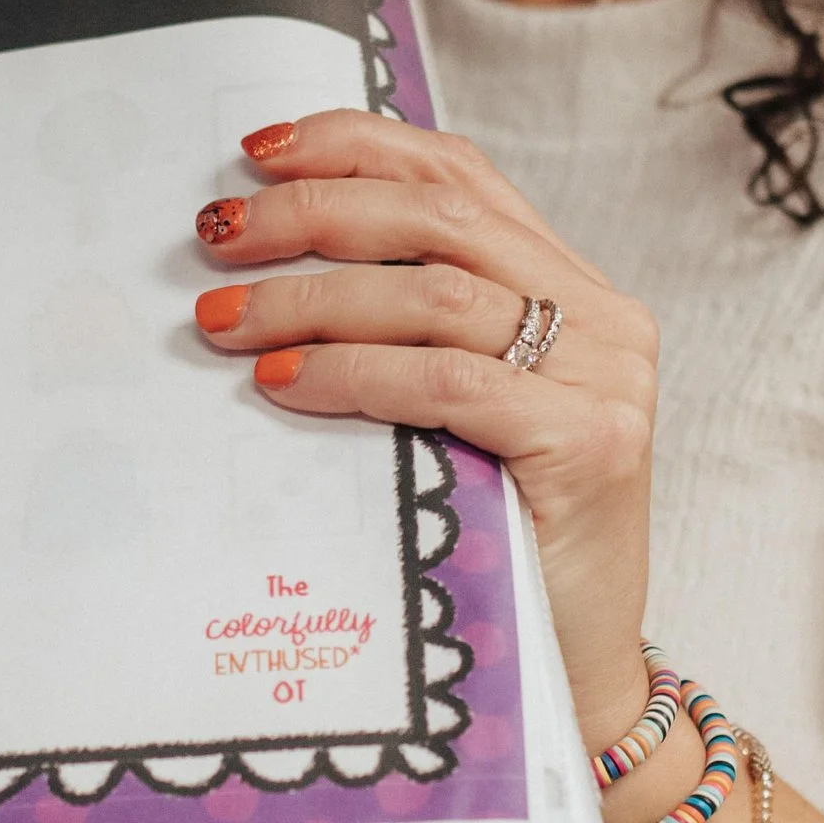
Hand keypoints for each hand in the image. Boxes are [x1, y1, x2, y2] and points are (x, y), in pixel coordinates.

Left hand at [191, 112, 658, 750]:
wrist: (570, 676)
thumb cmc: (497, 542)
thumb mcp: (457, 416)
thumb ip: (411, 334)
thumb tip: (263, 261)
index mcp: (575, 288)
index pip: (460, 176)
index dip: (356, 146)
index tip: (257, 152)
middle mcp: (604, 318)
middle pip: (439, 218)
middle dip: (314, 214)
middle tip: (218, 236)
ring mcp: (605, 378)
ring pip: (435, 294)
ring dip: (310, 298)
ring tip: (223, 319)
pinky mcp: (589, 444)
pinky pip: (447, 381)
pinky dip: (353, 371)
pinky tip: (282, 381)